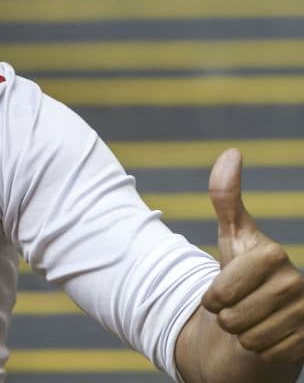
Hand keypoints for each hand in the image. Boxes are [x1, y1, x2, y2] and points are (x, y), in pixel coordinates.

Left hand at [202, 149, 303, 364]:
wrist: (263, 316)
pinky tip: (267, 338)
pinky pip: (265, 355)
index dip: (212, 297)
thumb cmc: (242, 274)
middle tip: (237, 308)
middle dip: (224, 317)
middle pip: (232, 317)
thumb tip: (233, 152)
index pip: (220, 292)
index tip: (219, 292)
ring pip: (247, 338)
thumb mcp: (231, 235)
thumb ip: (226, 195)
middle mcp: (298, 283)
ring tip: (251, 321)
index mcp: (273, 255)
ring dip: (241, 335)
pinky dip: (259, 351)